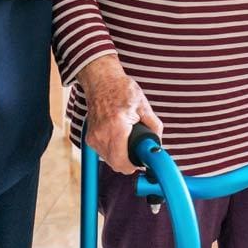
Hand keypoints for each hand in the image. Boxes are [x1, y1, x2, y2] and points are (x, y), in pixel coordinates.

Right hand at [77, 55, 162, 174]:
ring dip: (120, 157)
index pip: (122, 162)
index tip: (142, 161)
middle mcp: (101, 134)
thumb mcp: (143, 105)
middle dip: (129, 162)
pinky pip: (103, 153)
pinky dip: (112, 151)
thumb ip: (154, 126)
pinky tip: (119, 139)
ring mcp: (93, 137)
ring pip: (109, 161)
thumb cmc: (121, 89)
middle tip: (138, 153)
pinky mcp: (89, 138)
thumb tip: (157, 143)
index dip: (134, 166)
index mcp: (116, 127)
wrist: (102, 81)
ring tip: (128, 142)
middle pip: (116, 165)